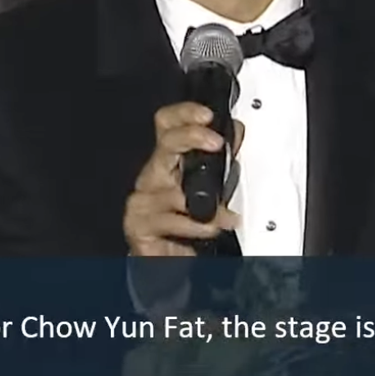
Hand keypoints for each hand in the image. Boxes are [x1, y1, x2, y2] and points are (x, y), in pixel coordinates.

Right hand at [124, 102, 244, 257]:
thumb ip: (222, 160)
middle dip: (192, 137)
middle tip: (216, 143)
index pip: (168, 124)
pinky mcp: (138, 223)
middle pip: (165, 144)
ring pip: (175, 191)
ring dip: (209, 205)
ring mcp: (143, 199)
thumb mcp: (209, 187)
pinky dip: (196, 225)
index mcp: (168, 160)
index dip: (185, 113)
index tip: (208, 115)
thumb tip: (236, 132)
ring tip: (227, 215)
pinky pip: (170, 221)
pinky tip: (210, 228)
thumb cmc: (185, 222)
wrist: (165, 262)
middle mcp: (153, 175)